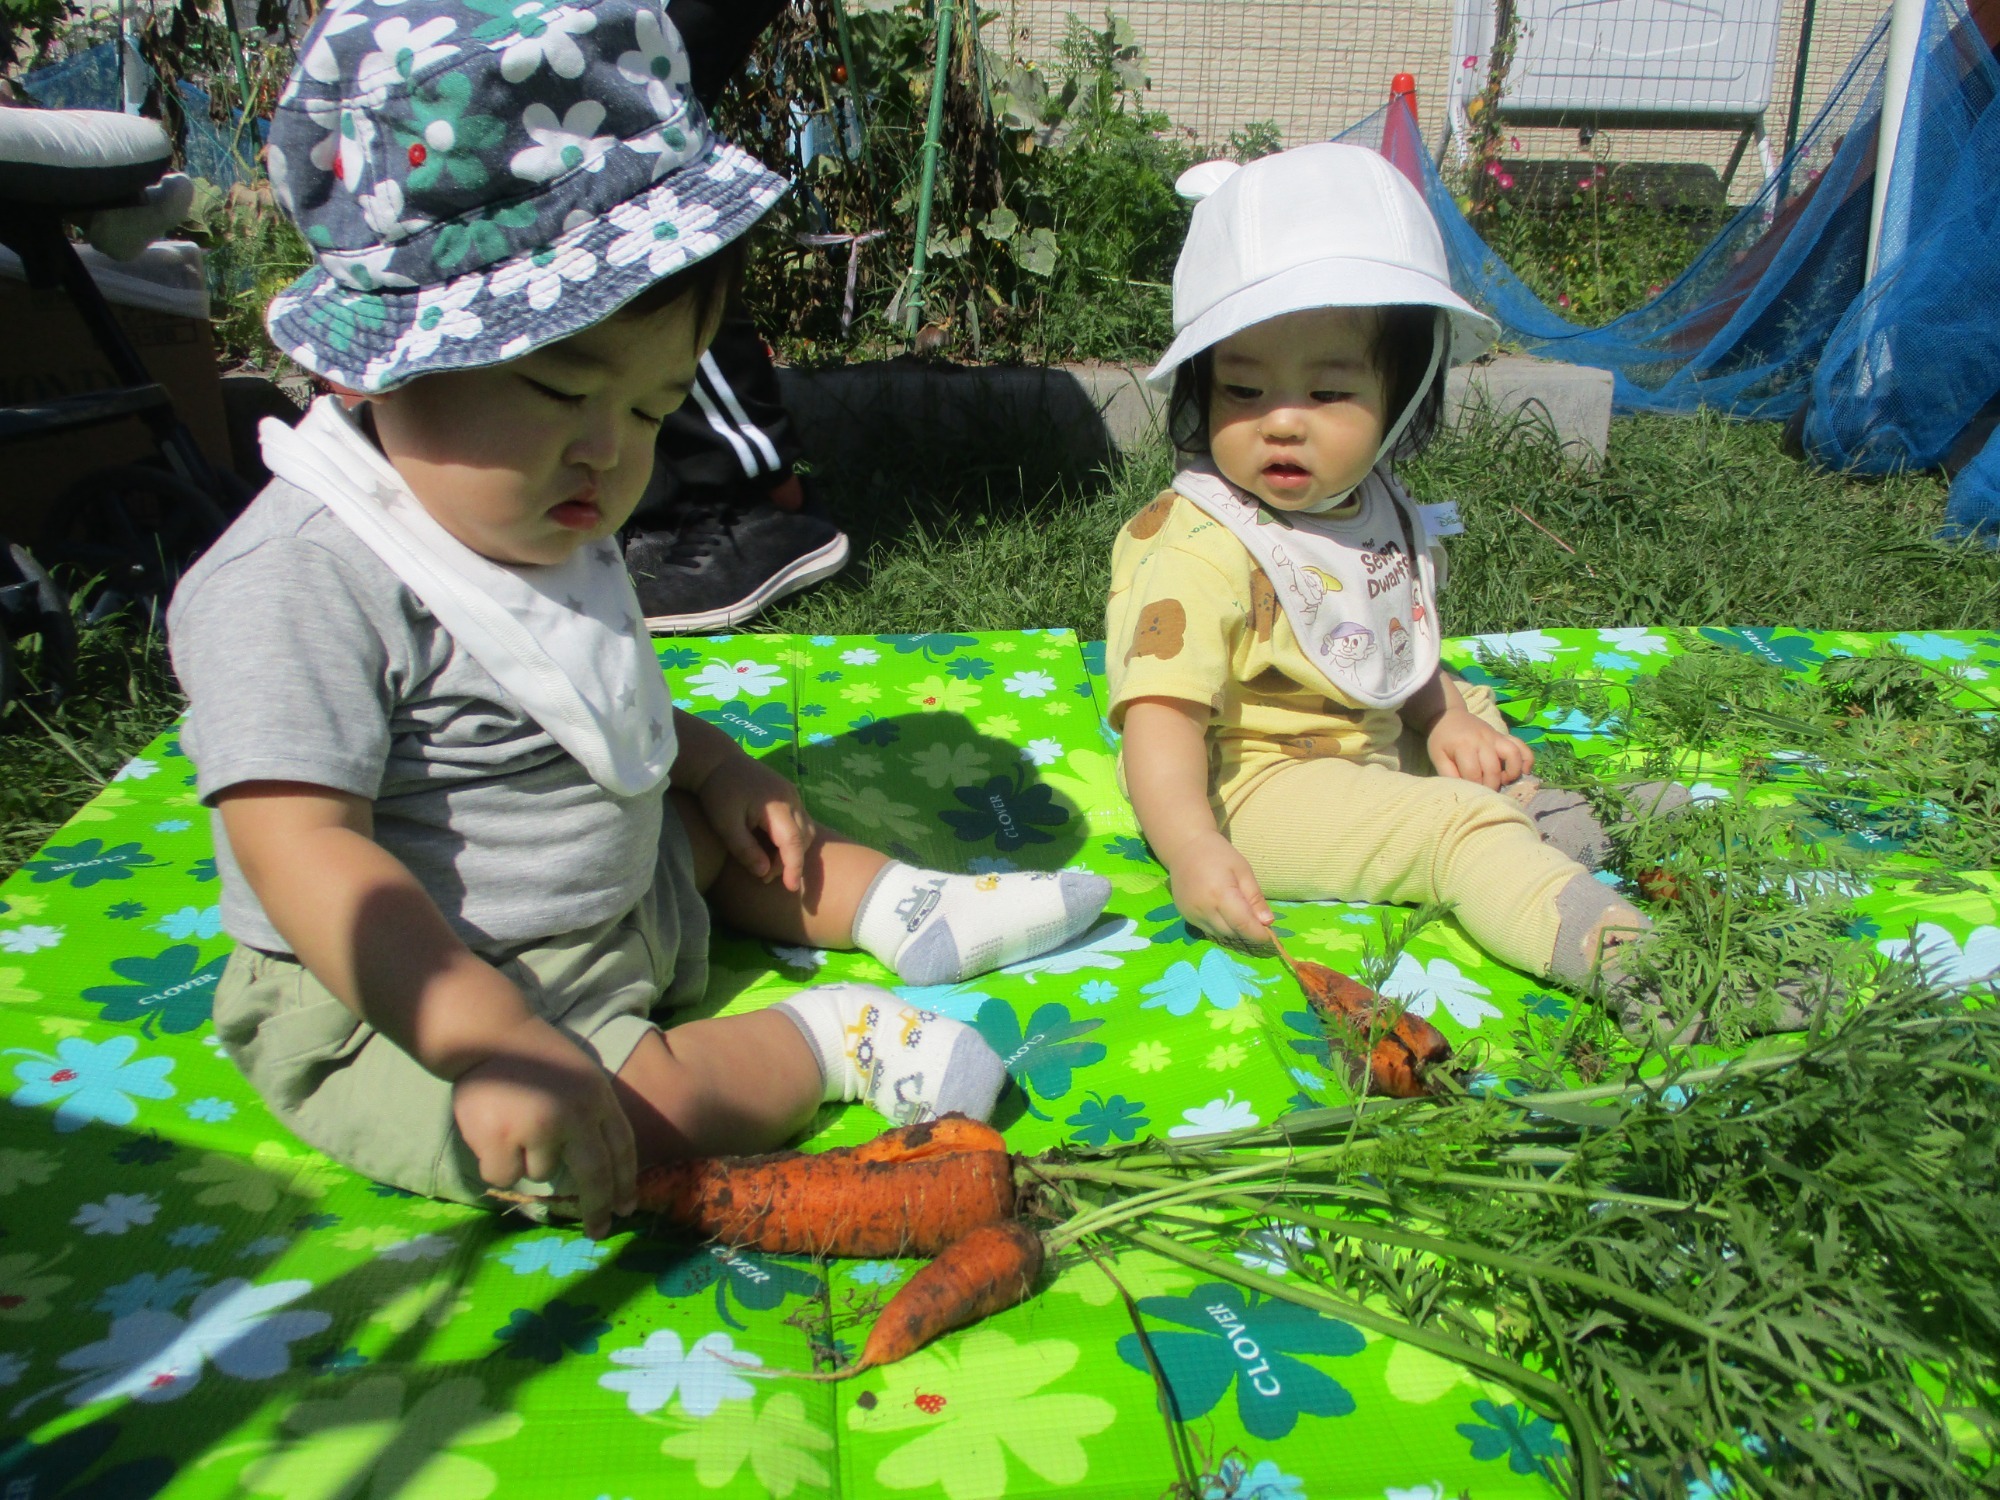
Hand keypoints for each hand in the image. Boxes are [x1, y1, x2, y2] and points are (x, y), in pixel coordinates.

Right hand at [451, 1014, 637, 1238]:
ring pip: (542, 1173)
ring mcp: (537, 1127)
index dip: (624, 1182)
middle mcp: (574, 1113)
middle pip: (594, 1175)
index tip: (625, 1209)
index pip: (621, 1147)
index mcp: (597, 1097)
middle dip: (597, 1208)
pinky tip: (492, 1131)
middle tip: (599, 1231)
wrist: (489, 1035)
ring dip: (529, 1160)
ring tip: (515, 1123)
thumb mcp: (581, 1079)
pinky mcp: (501, 1138)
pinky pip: (506, 1175)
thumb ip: (591, 1119)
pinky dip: (498, 1162)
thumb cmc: (536, 1059)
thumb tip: (603, 1179)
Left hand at [696, 753, 816, 890]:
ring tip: (769, 864)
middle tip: (765, 877)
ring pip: (806, 829)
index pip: (793, 843)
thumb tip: (764, 873)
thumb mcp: (725, 824)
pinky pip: (799, 821)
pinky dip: (792, 838)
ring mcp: (793, 794)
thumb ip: (745, 849)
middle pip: (804, 838)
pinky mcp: (789, 794)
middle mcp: (791, 799)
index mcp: (777, 805)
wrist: (718, 759)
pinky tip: (773, 847)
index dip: (794, 868)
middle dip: (791, 862)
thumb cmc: (717, 792)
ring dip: (793, 850)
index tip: (792, 889)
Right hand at [1167, 832, 1276, 951]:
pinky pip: (1207, 929)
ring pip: (1220, 934)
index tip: (1271, 937)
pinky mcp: (1185, 916)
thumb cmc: (1218, 854)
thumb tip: (1268, 922)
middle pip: (1232, 933)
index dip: (1258, 934)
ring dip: (1234, 931)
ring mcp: (1192, 914)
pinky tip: (1224, 913)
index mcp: (1220, 894)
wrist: (1185, 848)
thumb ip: (1255, 898)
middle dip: (1247, 933)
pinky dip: (1220, 927)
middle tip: (1258, 924)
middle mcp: (1204, 909)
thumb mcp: (1243, 871)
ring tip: (1241, 917)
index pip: (1243, 925)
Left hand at [1427, 708, 1534, 789]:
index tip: (1472, 795)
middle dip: (1491, 786)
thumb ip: (1448, 774)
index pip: (1474, 774)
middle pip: (1493, 769)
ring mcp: (1495, 737)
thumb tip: (1463, 791)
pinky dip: (1527, 759)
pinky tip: (1524, 771)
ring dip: (1512, 772)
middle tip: (1486, 793)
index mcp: (1464, 746)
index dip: (1475, 788)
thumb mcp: (1438, 756)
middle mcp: (1483, 740)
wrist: (1449, 716)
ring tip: (1505, 781)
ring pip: (1513, 754)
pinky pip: (1521, 745)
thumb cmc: (1442, 740)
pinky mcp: (1503, 736)